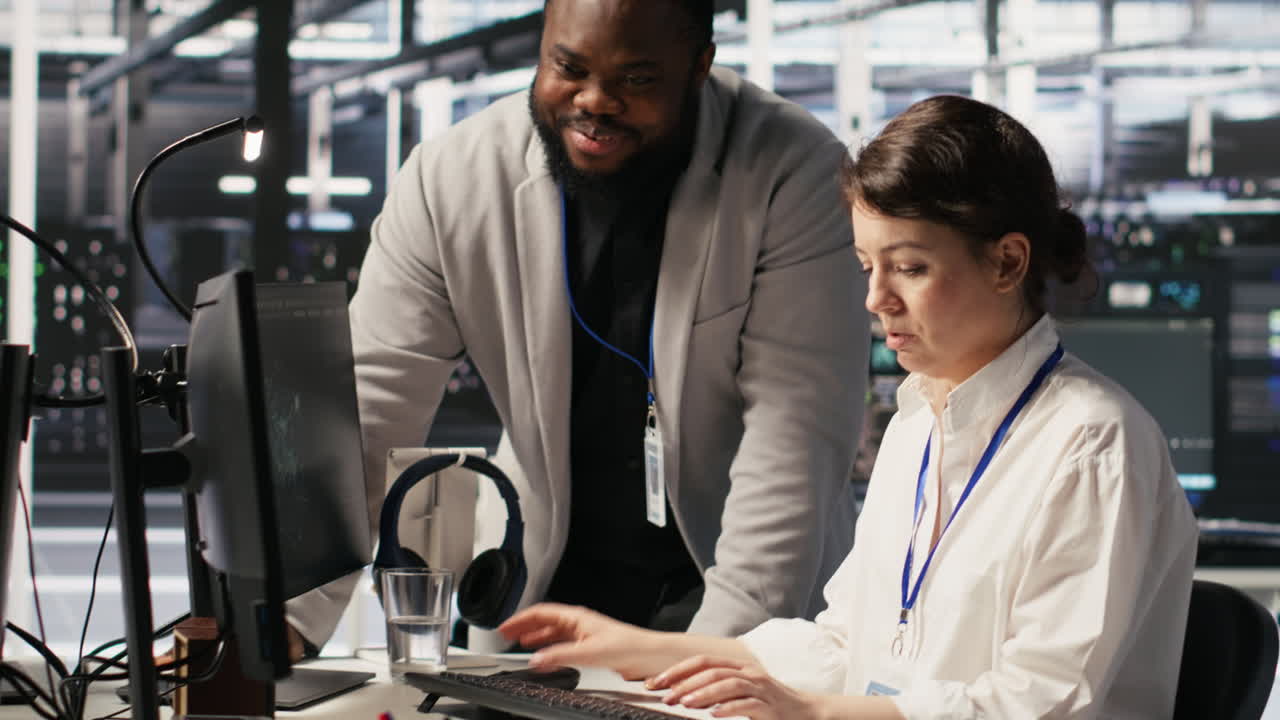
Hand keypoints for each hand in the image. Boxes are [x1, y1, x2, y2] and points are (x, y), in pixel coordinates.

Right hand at [498, 603, 667, 679]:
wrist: (649, 655)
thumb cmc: (628, 646)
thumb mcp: (589, 652)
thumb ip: (561, 656)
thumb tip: (536, 660)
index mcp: (576, 617)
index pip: (541, 613)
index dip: (520, 619)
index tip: (505, 627)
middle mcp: (579, 623)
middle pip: (544, 620)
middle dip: (524, 626)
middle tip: (507, 634)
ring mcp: (584, 634)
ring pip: (552, 632)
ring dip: (535, 636)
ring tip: (521, 643)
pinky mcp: (590, 647)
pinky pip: (562, 644)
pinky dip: (549, 648)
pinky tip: (546, 656)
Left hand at [651, 656, 821, 719]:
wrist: (806, 713)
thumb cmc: (770, 705)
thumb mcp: (741, 693)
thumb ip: (718, 691)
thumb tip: (684, 694)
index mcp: (738, 667)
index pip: (703, 661)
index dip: (678, 669)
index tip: (656, 682)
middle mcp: (748, 672)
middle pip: (712, 670)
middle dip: (685, 681)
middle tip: (664, 695)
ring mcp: (760, 688)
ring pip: (727, 684)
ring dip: (704, 693)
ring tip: (684, 703)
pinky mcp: (769, 706)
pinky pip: (746, 704)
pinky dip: (729, 708)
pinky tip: (714, 714)